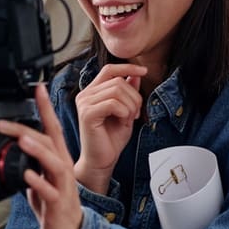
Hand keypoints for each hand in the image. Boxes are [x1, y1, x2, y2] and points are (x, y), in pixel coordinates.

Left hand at [0, 84, 83, 228]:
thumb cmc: (54, 203)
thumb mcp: (40, 175)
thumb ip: (30, 158)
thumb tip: (14, 142)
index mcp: (57, 158)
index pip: (52, 127)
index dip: (45, 107)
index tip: (37, 88)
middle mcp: (62, 167)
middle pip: (49, 141)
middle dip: (26, 128)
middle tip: (3, 123)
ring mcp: (62, 184)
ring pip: (52, 162)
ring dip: (37, 149)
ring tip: (22, 140)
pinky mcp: (58, 202)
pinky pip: (49, 190)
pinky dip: (37, 182)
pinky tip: (27, 176)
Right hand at [74, 63, 145, 193]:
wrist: (101, 161)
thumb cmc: (111, 139)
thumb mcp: (126, 111)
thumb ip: (128, 92)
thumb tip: (135, 74)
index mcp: (92, 92)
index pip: (109, 69)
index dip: (128, 67)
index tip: (144, 71)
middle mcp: (85, 95)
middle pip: (118, 81)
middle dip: (134, 97)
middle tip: (136, 114)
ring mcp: (84, 103)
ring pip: (117, 91)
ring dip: (130, 106)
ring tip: (128, 119)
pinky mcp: (87, 114)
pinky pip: (113, 103)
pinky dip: (124, 112)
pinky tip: (123, 122)